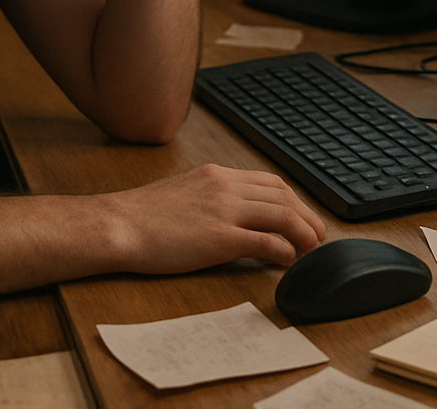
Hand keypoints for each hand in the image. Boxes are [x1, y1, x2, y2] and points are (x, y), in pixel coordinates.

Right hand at [99, 164, 326, 273]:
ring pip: (283, 215)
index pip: (271, 182)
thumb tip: (233, 214)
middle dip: (307, 216)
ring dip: (304, 234)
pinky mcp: (219, 238)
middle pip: (284, 195)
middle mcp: (225, 186)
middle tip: (318, 237)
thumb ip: (211, 196)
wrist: (118, 224)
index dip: (294, 200)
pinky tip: (287, 262)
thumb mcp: (184, 191)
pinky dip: (284, 252)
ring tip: (311, 251)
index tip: (303, 218)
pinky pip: (267, 241)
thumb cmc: (142, 216)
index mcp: (217, 175)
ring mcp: (224, 211)